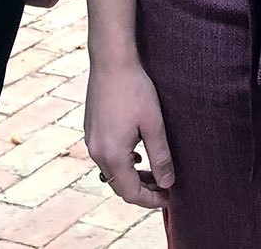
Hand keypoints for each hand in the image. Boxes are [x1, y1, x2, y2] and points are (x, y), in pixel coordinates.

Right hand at [84, 58, 174, 209]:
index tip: (169, 198)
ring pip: (112, 171)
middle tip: (165, 188)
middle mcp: (96, 152)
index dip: (151, 200)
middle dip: (142, 190)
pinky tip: (138, 155)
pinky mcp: (91, 129)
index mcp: (112, 154)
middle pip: (119, 185)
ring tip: (155, 174)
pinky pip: (106, 156)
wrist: (111, 60)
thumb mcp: (154, 124)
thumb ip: (161, 157)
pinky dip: (123, 163)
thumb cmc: (135, 89)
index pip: (130, 193)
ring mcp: (91, 140)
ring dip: (132, 177)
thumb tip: (168, 183)